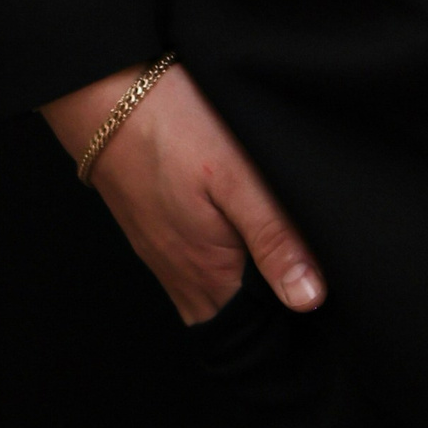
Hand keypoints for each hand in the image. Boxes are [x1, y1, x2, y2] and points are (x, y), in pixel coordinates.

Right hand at [39, 62, 324, 324]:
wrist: (104, 95)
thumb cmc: (174, 128)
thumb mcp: (238, 177)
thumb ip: (273, 237)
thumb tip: (309, 299)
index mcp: (207, 275)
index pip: (256, 332)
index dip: (292, 320)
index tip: (324, 299)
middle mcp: (179, 277)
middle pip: (233, 319)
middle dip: (271, 310)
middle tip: (309, 273)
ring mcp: (160, 255)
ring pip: (212, 294)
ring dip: (246, 285)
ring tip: (281, 252)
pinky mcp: (150, 231)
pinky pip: (191, 268)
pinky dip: (220, 264)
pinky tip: (238, 230)